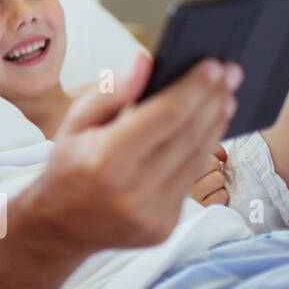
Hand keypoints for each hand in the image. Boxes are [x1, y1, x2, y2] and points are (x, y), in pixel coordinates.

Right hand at [33, 50, 240, 254]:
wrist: (58, 228)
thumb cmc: (67, 167)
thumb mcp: (73, 123)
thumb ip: (109, 91)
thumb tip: (145, 60)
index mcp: (105, 160)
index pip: (164, 116)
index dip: (192, 88)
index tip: (214, 65)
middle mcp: (131, 190)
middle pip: (186, 136)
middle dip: (211, 100)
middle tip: (230, 73)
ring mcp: (151, 214)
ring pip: (195, 159)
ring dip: (214, 124)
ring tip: (224, 97)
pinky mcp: (164, 227)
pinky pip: (189, 181)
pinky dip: (202, 152)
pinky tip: (206, 131)